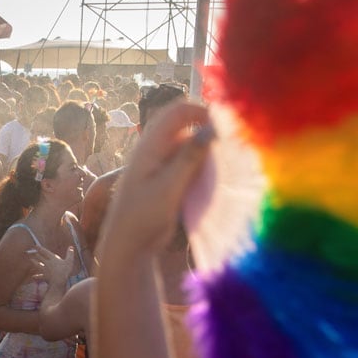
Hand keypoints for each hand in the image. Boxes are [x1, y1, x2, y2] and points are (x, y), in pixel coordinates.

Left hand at [29, 245, 73, 289]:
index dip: (40, 248)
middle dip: (37, 254)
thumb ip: (70, 254)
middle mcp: (47, 263)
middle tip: (34, 252)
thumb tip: (71, 247)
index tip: (35, 246)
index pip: (45, 252)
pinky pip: (39, 276)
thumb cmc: (65, 271)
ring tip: (31, 260)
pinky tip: (33, 276)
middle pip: (41, 258)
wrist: (58, 281)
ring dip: (34, 262)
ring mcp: (45, 270)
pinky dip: (36, 276)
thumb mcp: (69, 261)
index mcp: (53, 258)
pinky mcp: (44, 277)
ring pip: (38, 265)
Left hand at [102, 100, 212, 256]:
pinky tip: (215, 180)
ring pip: (190, 146)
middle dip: (206, 131)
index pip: (177, 112)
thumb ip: (189, 158)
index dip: (201, 112)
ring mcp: (162, 164)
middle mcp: (155, 150)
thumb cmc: (142, 216)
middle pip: (186, 126)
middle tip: (228, 147)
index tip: (224, 128)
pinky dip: (202, 167)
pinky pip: (189, 164)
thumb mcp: (168, 187)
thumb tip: (211, 129)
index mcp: (149, 146)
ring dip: (206, 152)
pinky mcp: (169, 179)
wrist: (129, 245)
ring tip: (224, 166)